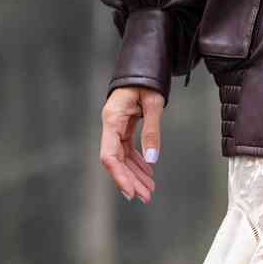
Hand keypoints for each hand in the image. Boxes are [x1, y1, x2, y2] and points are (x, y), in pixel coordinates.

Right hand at [100, 84, 162, 202]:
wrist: (141, 66)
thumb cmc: (146, 80)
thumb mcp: (153, 104)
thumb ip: (151, 131)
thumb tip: (152, 159)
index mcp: (112, 119)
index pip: (110, 155)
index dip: (119, 175)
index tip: (131, 191)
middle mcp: (111, 125)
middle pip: (116, 161)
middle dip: (131, 180)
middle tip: (146, 197)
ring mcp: (116, 127)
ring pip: (123, 158)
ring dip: (135, 174)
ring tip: (149, 190)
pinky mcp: (123, 127)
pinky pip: (128, 149)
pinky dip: (138, 162)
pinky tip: (148, 173)